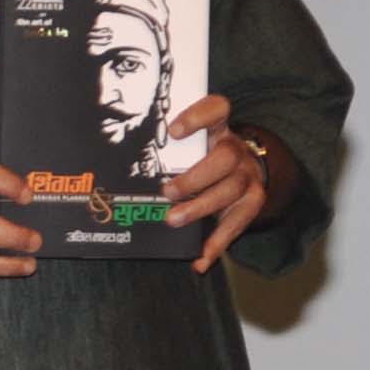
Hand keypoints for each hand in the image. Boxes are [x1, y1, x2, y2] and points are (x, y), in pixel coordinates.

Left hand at [161, 97, 270, 274]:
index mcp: (216, 129)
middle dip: (195, 177)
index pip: (217, 109)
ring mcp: (247, 176)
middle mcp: (235, 150)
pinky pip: (236, 225)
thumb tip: (115, 165)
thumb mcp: (190, 146)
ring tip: (172, 220)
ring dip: (200, 208)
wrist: (246, 170)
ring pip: (229, 190)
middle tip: (167, 191)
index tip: (174, 131)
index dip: (198, 117)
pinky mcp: (253, 202)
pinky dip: (216, 244)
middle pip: (224, 158)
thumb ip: (166, 150)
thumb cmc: (201, 157)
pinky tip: (200, 260)